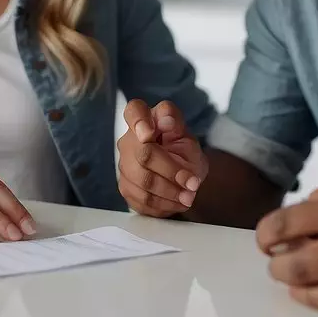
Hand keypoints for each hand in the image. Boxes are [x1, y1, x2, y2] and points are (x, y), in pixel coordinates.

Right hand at [117, 99, 207, 216]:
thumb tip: (167, 120)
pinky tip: (177, 201)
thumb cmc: (182, 149)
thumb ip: (176, 124)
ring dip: (170, 192)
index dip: (139, 122)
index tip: (149, 134)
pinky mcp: (126, 187)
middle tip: (192, 183)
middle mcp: (129, 141)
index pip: (134, 112)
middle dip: (171, 171)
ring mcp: (124, 165)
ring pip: (143, 182)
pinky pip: (142, 200)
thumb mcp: (185, 134)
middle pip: (144, 155)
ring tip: (189, 196)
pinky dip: (164, 204)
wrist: (182, 175)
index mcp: (143, 119)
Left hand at [256, 178, 317, 314]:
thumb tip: (301, 208)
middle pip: (287, 255)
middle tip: (276, 263)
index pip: (286, 220)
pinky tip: (311, 293)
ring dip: (288, 281)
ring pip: (302, 281)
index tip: (267, 241)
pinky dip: (310, 299)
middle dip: (273, 262)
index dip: (267, 234)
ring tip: (292, 279)